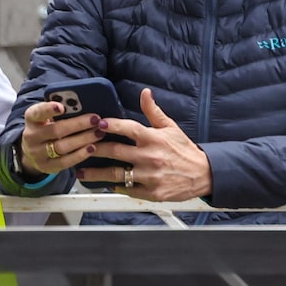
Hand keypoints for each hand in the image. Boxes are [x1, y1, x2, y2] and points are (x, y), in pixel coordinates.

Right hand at [17, 98, 102, 181]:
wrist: (33, 152)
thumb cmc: (47, 128)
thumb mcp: (48, 118)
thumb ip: (62, 111)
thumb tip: (85, 105)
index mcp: (32, 119)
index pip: (38, 112)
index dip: (49, 109)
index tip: (62, 107)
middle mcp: (32, 136)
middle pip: (56, 130)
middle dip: (78, 124)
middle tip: (96, 119)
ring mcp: (37, 153)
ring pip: (62, 147)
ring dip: (83, 139)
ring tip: (98, 133)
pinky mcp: (46, 166)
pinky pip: (65, 162)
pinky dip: (80, 155)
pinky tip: (92, 148)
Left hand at [92, 89, 212, 202]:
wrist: (203, 174)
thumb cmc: (184, 150)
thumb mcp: (171, 127)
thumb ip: (153, 111)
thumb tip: (145, 93)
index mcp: (154, 138)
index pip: (129, 128)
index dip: (112, 125)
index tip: (98, 124)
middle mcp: (150, 157)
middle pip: (115, 152)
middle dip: (95, 149)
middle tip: (82, 148)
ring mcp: (150, 176)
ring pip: (116, 174)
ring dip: (97, 173)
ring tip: (83, 171)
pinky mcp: (152, 192)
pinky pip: (128, 189)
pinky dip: (115, 186)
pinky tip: (107, 184)